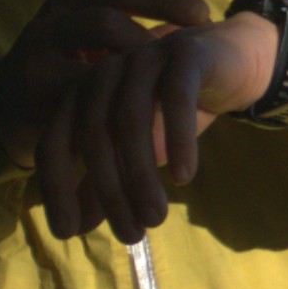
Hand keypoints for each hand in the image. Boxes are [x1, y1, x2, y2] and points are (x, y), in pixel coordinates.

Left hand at [0, 0, 211, 240]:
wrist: (233, 62)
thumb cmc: (176, 111)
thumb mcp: (138, 152)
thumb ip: (106, 182)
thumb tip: (78, 225)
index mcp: (83, 95)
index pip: (54, 142)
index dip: (55, 188)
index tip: (66, 233)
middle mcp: (105, 74)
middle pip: (94, 136)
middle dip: (109, 191)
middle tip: (130, 235)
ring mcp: (142, 58)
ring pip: (131, 120)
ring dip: (141, 174)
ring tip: (155, 217)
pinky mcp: (183, 53)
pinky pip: (175, 98)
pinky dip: (177, 139)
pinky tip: (183, 176)